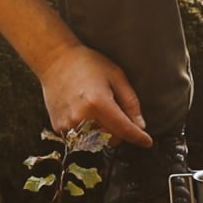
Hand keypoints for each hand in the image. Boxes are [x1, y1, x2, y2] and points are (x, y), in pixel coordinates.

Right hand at [33, 44, 152, 147]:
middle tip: (116, 113)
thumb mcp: (116, 76)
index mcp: (98, 103)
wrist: (54, 60)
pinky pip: (82, 138)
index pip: (124, 129)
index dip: (138, 137)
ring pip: (97, 141)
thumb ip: (130, 102)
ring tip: (98, 110)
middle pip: (112, 138)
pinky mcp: (59, 127)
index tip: (147, 142)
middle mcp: (82, 117)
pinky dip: (89, 131)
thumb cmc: (86, 64)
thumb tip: (140, 125)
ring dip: (104, 132)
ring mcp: (68, 124)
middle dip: (120, 131)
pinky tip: (85, 112)